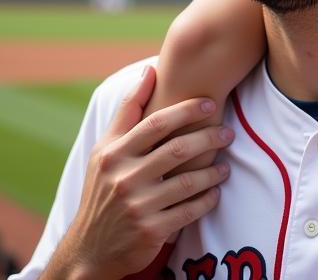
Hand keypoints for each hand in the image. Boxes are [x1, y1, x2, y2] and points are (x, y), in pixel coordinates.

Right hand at [48, 67, 233, 279]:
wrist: (89, 248)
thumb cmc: (103, 188)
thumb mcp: (105, 149)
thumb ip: (129, 109)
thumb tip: (150, 69)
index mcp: (113, 153)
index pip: (156, 123)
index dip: (187, 110)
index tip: (210, 104)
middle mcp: (124, 178)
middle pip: (177, 149)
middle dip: (209, 138)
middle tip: (228, 133)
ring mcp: (138, 206)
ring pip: (188, 182)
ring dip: (213, 171)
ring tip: (225, 166)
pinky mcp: (151, 231)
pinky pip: (189, 211)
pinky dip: (207, 200)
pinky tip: (215, 192)